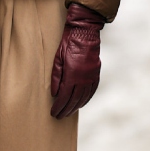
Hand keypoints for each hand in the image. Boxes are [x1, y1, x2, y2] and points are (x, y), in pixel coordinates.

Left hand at [49, 3, 103, 118]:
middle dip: (66, 109)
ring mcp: (91, 76)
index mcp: (72, 75)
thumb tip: (54, 94)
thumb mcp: (57, 60)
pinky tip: (81, 103)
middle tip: (59, 116)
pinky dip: (86, 99)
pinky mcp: (96, 74)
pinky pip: (91, 91)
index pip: (64, 97)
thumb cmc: (67, 45)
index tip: (54, 113)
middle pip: (74, 100)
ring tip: (68, 112)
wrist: (85, 34)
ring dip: (76, 106)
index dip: (59, 106)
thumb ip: (56, 77)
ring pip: (84, 97)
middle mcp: (84, 78)